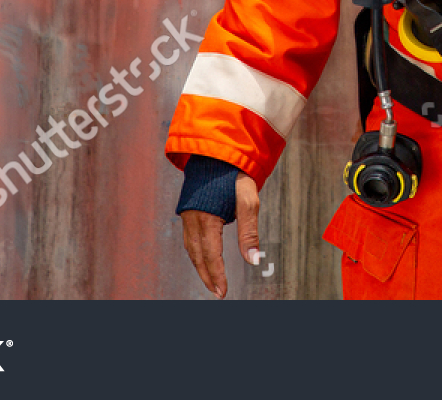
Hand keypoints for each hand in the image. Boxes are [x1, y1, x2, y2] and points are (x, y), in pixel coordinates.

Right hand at [181, 172, 259, 298]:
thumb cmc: (235, 174)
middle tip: (217, 292)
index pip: (211, 255)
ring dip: (200, 265)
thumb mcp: (248, 201)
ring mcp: (187, 213)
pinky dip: (195, 251)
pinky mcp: (188, 208)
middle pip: (198, 255)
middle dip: (207, 275)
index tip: (222, 292)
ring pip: (191, 247)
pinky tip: (202, 256)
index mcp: (206, 219)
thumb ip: (249, 232)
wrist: (216, 150)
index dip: (216, 275)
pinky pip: (188, 237)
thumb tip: (254, 261)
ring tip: (210, 279)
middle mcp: (192, 218)